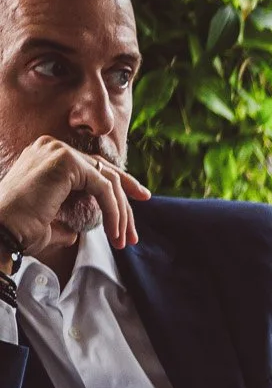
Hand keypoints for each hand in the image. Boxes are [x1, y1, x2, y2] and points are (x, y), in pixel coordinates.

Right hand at [0, 135, 147, 265]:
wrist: (0, 231)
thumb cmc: (19, 230)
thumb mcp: (50, 220)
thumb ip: (68, 218)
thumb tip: (79, 232)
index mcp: (45, 156)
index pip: (92, 167)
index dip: (119, 186)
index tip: (140, 201)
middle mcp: (51, 147)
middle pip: (104, 172)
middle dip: (125, 204)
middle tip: (133, 233)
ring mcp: (58, 151)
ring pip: (108, 181)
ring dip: (121, 213)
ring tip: (123, 240)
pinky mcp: (66, 162)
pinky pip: (103, 188)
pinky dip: (113, 211)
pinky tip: (114, 233)